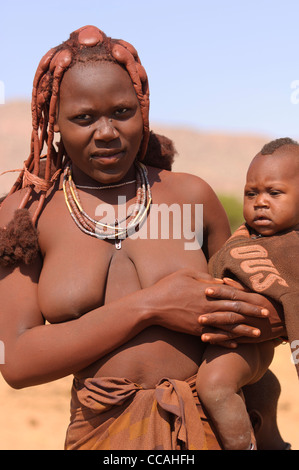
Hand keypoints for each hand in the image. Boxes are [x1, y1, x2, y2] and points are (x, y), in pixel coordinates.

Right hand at [151, 269, 268, 339]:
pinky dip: (226, 341)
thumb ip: (204, 276)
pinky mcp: (196, 330)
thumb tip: (219, 280)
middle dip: (251, 312)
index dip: (246, 295)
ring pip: (228, 326)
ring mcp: (202, 320)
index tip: (258, 298)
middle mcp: (208, 306)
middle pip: (235, 309)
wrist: (152, 306)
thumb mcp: (186, 274)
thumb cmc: (167, 286)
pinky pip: (215, 337)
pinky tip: (236, 344)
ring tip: (256, 334)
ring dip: (244, 330)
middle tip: (264, 315)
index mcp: (206, 290)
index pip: (231, 293)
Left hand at [198, 282, 284, 346]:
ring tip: (200, 329)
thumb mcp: (256, 292)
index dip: (220, 292)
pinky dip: (221, 340)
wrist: (285, 319)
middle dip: (213, 313)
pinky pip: (234, 339)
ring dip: (215, 329)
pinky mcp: (249, 337)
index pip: (233, 294)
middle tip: (198, 313)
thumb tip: (224, 279)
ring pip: (231, 327)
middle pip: (229, 311)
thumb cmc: (268, 302)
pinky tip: (207, 340)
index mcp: (251, 299)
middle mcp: (249, 312)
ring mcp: (249, 326)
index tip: (206, 290)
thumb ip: (239, 286)